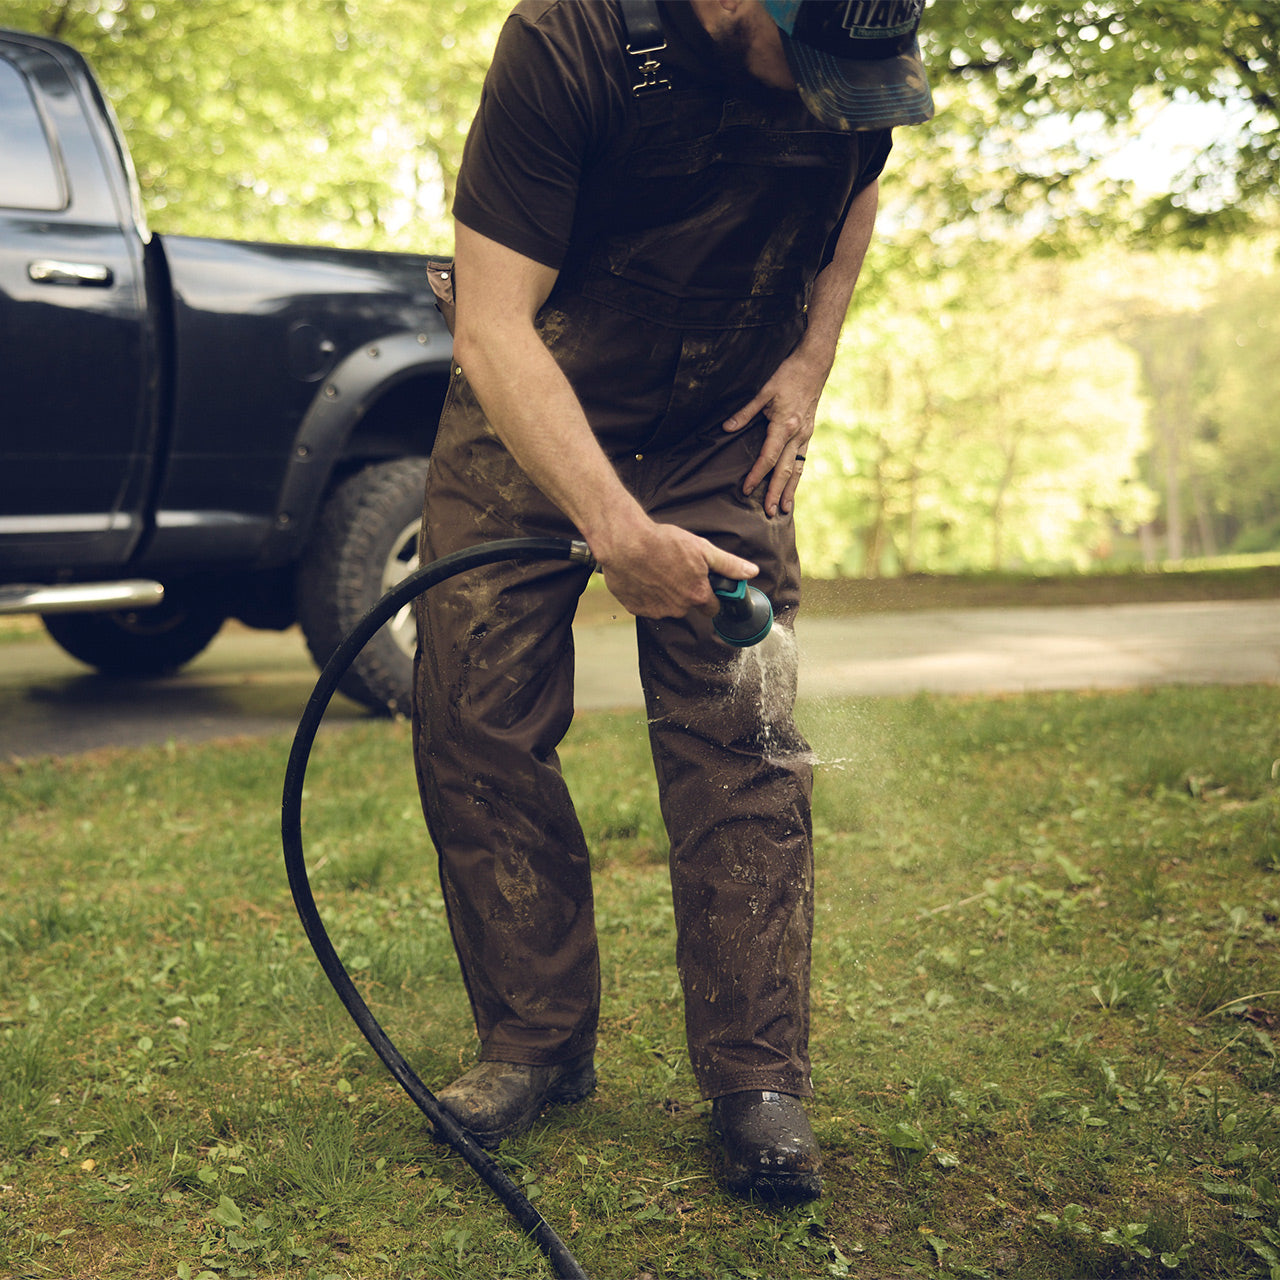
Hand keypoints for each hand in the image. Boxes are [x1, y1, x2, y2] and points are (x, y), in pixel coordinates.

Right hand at [593, 518, 757, 619]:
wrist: (625, 542)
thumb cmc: (662, 542)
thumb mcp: (702, 549)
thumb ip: (728, 565)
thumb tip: (751, 572)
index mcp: (697, 595)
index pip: (712, 608)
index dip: (710, 596)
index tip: (703, 584)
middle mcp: (678, 608)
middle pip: (689, 607)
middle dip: (686, 593)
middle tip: (676, 570)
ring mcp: (656, 610)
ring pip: (667, 607)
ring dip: (665, 594)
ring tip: (657, 570)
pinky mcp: (636, 608)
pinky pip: (646, 605)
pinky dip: (646, 595)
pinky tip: (643, 576)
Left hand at [723, 349, 826, 516]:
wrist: (813, 366)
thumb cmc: (787, 376)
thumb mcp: (763, 392)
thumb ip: (745, 413)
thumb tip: (726, 428)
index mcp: (784, 425)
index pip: (768, 457)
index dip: (757, 475)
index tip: (747, 489)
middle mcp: (797, 435)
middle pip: (785, 470)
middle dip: (776, 492)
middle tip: (770, 512)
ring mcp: (805, 436)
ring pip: (797, 469)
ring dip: (790, 490)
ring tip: (784, 509)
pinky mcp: (808, 434)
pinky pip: (802, 461)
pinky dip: (797, 477)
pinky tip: (792, 488)